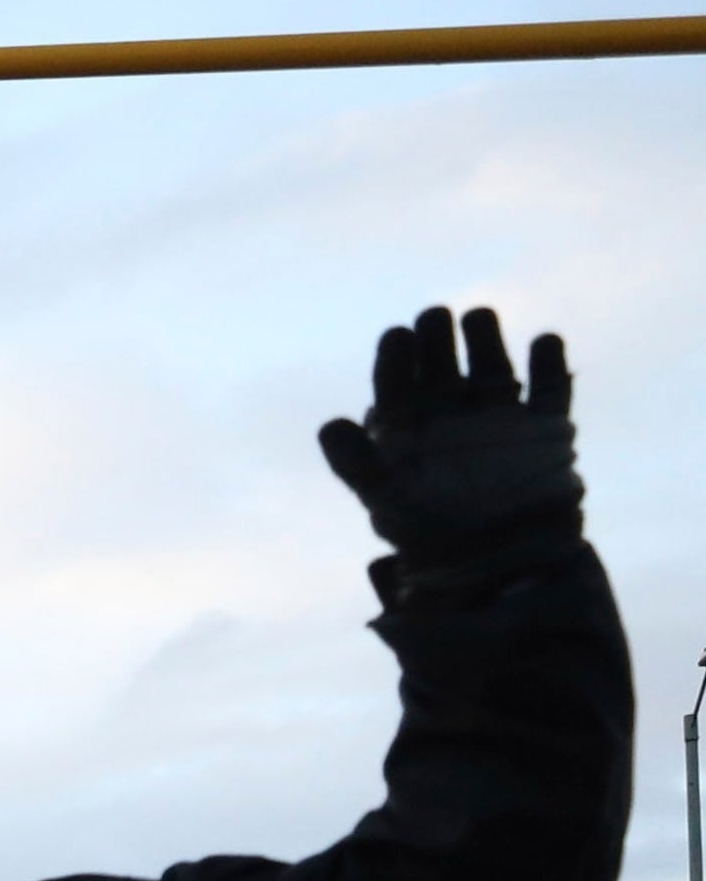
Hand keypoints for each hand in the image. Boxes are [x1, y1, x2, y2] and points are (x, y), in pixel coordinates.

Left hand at [319, 304, 578, 553]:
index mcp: (408, 429)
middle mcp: (451, 417)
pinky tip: (543, 342)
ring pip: (492, 365)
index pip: (397, 380)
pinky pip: (551, 388)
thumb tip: (330, 425)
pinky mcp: (545, 429)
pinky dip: (550, 365)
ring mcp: (498, 419)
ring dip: (485, 338)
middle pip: (443, 363)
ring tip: (476, 317)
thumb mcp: (386, 498)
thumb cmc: (431, 533)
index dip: (396, 355)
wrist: (495, 563)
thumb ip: (357, 463)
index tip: (398, 336)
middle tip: (433, 317)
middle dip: (437, 336)